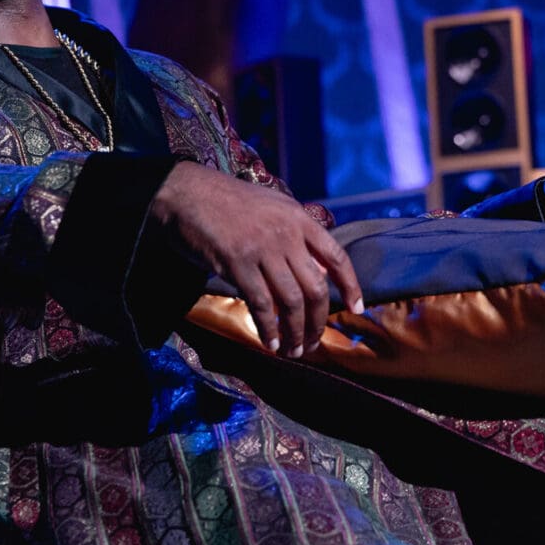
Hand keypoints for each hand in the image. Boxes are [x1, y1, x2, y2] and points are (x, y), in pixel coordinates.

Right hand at [149, 162, 362, 357]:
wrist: (187, 193)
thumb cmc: (229, 201)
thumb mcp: (273, 206)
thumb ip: (297, 233)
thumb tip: (318, 268)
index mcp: (300, 218)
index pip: (336, 256)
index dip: (351, 286)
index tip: (357, 309)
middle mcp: (286, 234)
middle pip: (315, 288)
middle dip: (319, 322)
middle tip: (313, 343)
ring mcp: (262, 249)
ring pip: (291, 302)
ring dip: (296, 332)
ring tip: (294, 350)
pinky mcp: (237, 263)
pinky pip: (262, 305)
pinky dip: (269, 329)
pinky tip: (271, 343)